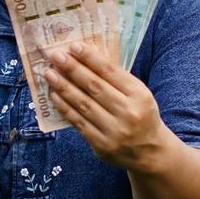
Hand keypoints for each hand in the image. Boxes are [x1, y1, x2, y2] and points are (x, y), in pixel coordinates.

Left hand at [42, 42, 171, 169]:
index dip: (90, 58)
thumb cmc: (141, 115)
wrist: (150, 151)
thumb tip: (86, 59)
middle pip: (94, 86)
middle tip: (55, 56)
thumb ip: (117, 80)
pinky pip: (79, 122)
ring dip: (64, 87)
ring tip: (50, 74)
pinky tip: (55, 96)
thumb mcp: (139, 94)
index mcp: (139, 95)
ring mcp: (114, 130)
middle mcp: (128, 112)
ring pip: (83, 104)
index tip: (74, 46)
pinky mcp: (101, 145)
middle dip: (73, 69)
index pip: (111, 72)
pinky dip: (65, 108)